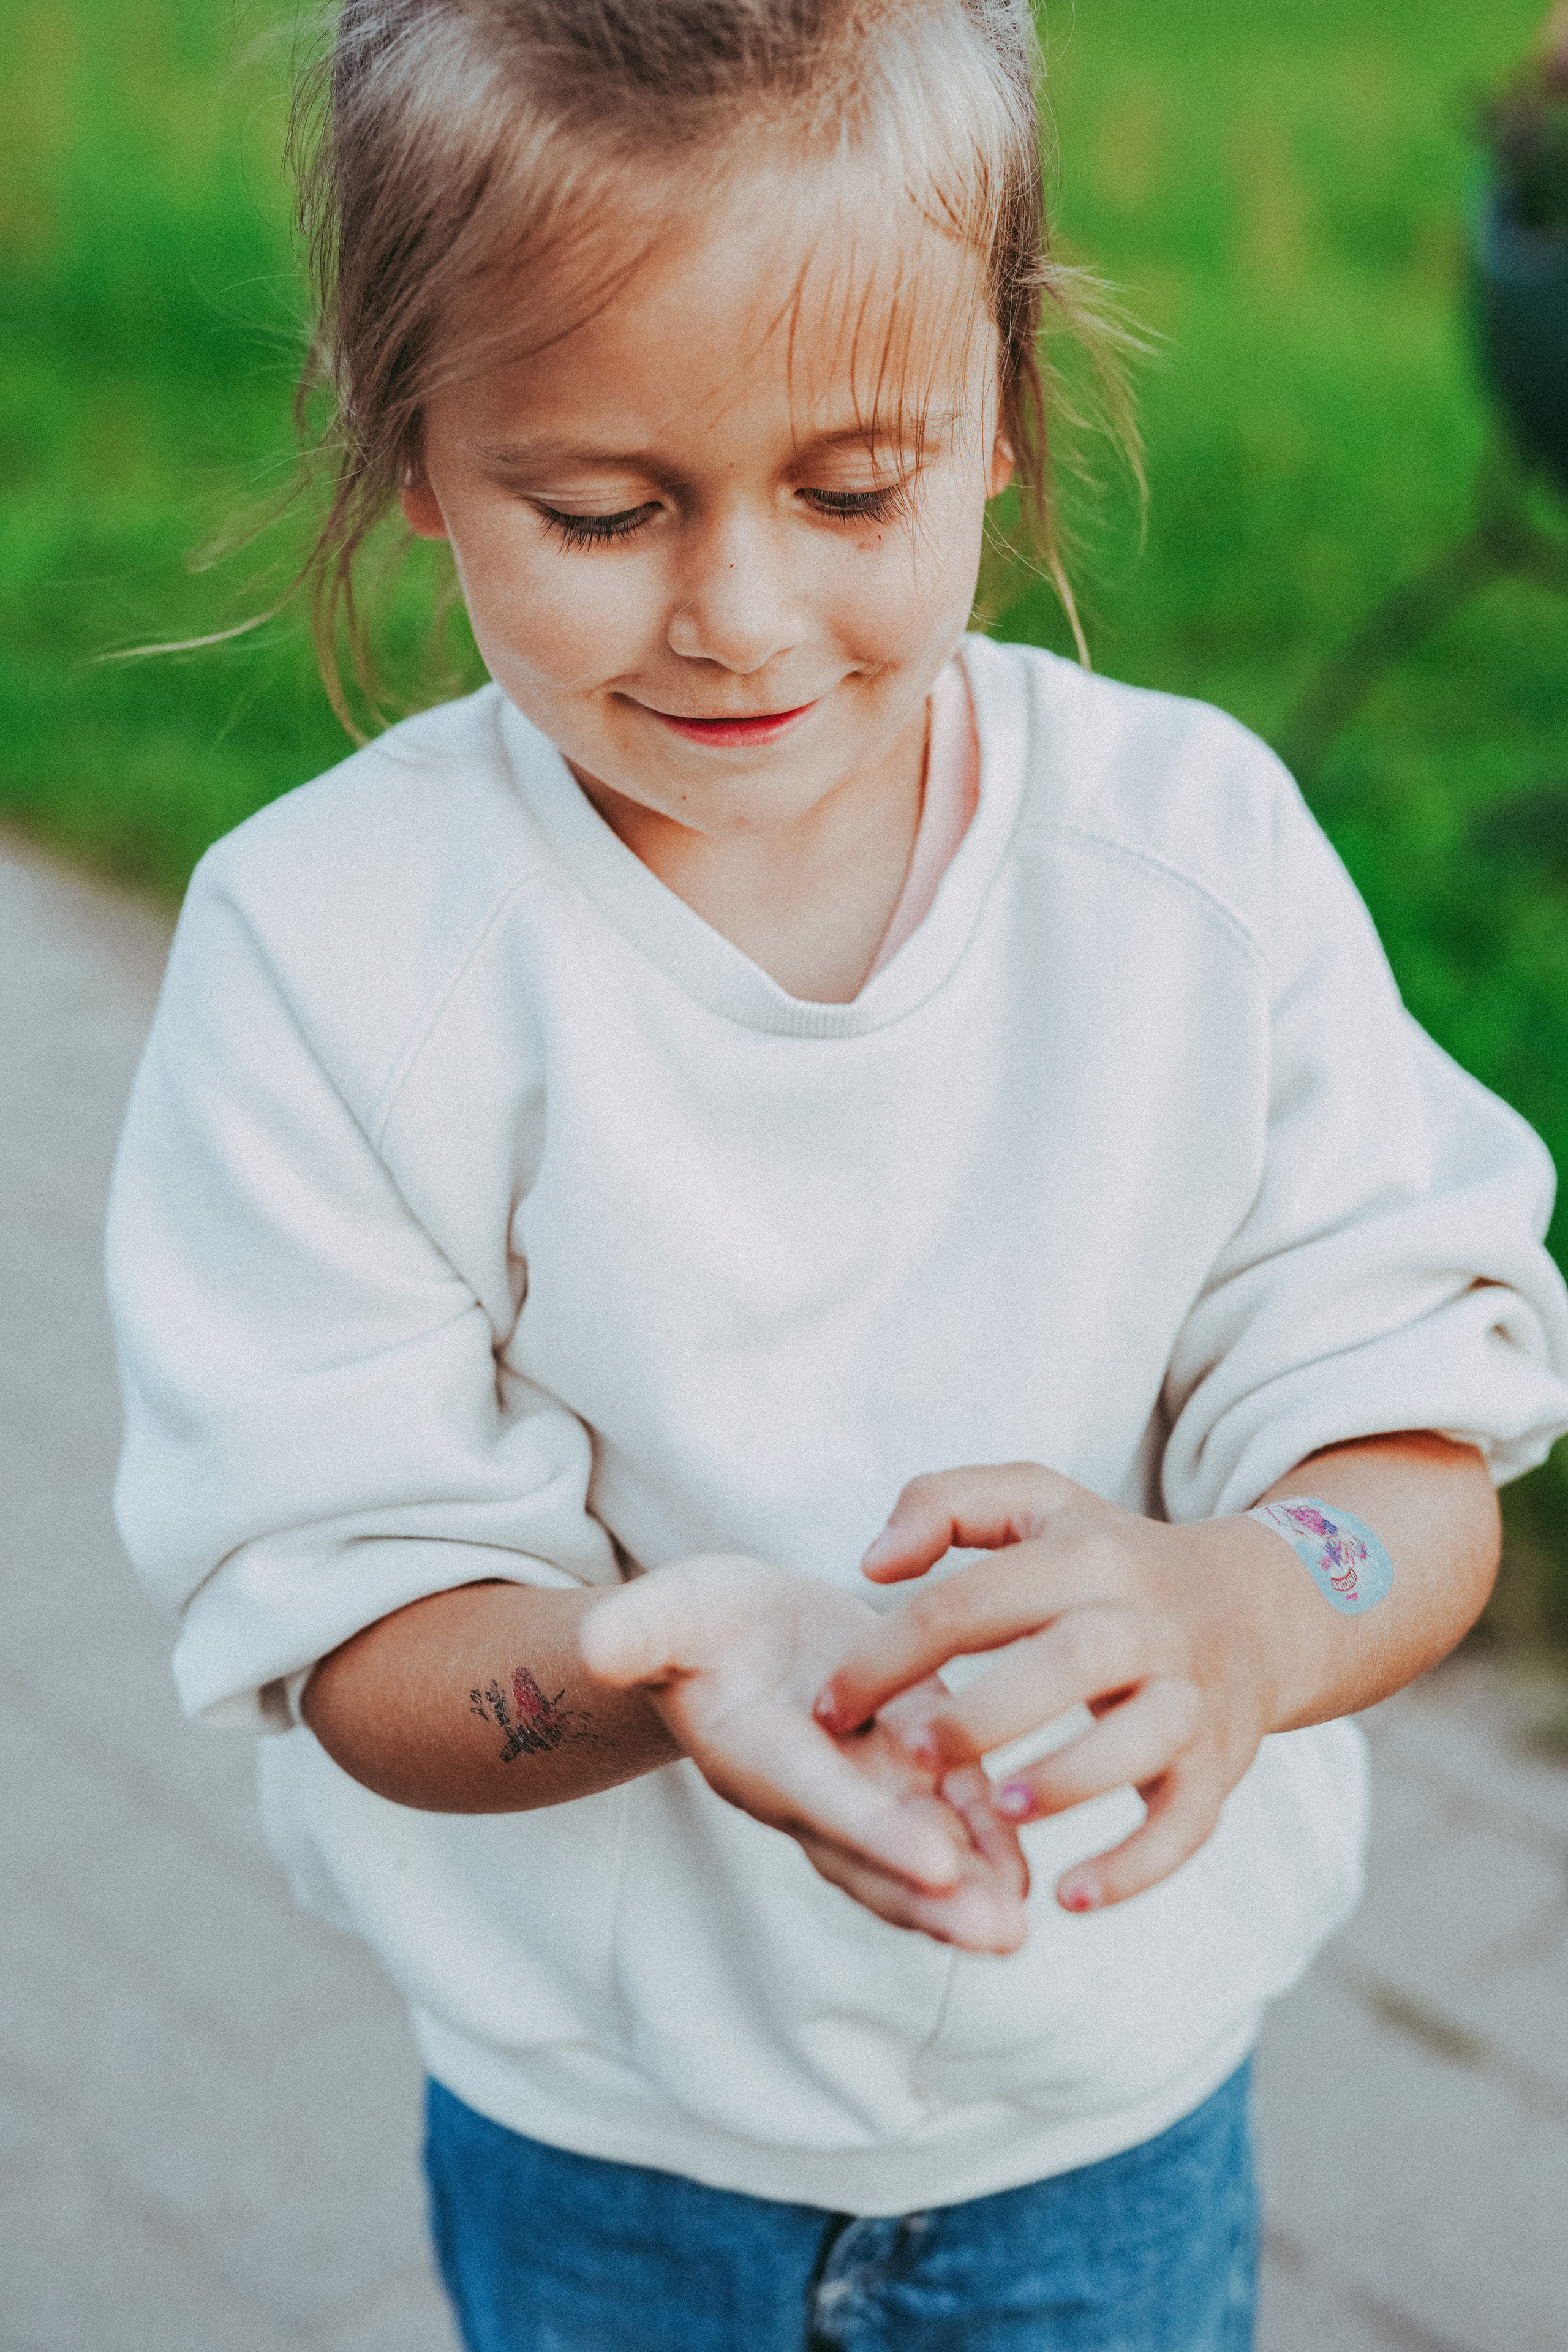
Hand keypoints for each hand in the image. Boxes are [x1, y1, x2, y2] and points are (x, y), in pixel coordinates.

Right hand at [581, 1556, 1028, 1951]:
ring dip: (968, 1889)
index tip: (936, 1866)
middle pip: (872, 1854)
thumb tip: (600, 1646)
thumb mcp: (663, 1613)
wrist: (721, 1635)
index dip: (875, 1831)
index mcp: (754, 1751)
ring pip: (915, 1848)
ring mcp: (856, 1783)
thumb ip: (638, 1632)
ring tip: (1017, 1927)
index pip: (820, 1798)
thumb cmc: (686, 1624)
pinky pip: (943, 1811)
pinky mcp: (898, 1759)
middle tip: (997, 1935)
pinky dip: (982, 1843)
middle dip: (932, 1898)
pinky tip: (1023, 1874)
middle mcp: (807, 1789)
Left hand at [813, 1465, 1288, 1914]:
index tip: (829, 1707)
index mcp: (1085, 1556)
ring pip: (1142, 1737)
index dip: (893, 1653)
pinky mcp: (1218, 1763)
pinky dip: (1137, 1865)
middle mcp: (1144, 1622)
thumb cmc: (1109, 1558)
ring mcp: (1188, 1695)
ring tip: (998, 1809)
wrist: (1256, 1608)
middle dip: (989, 1711)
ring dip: (1068, 1779)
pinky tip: (1072, 1897)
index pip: (975, 1598)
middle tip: (915, 1756)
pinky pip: (1188, 1823)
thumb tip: (871, 1564)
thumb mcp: (1034, 1502)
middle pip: (1072, 1659)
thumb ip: (941, 1504)